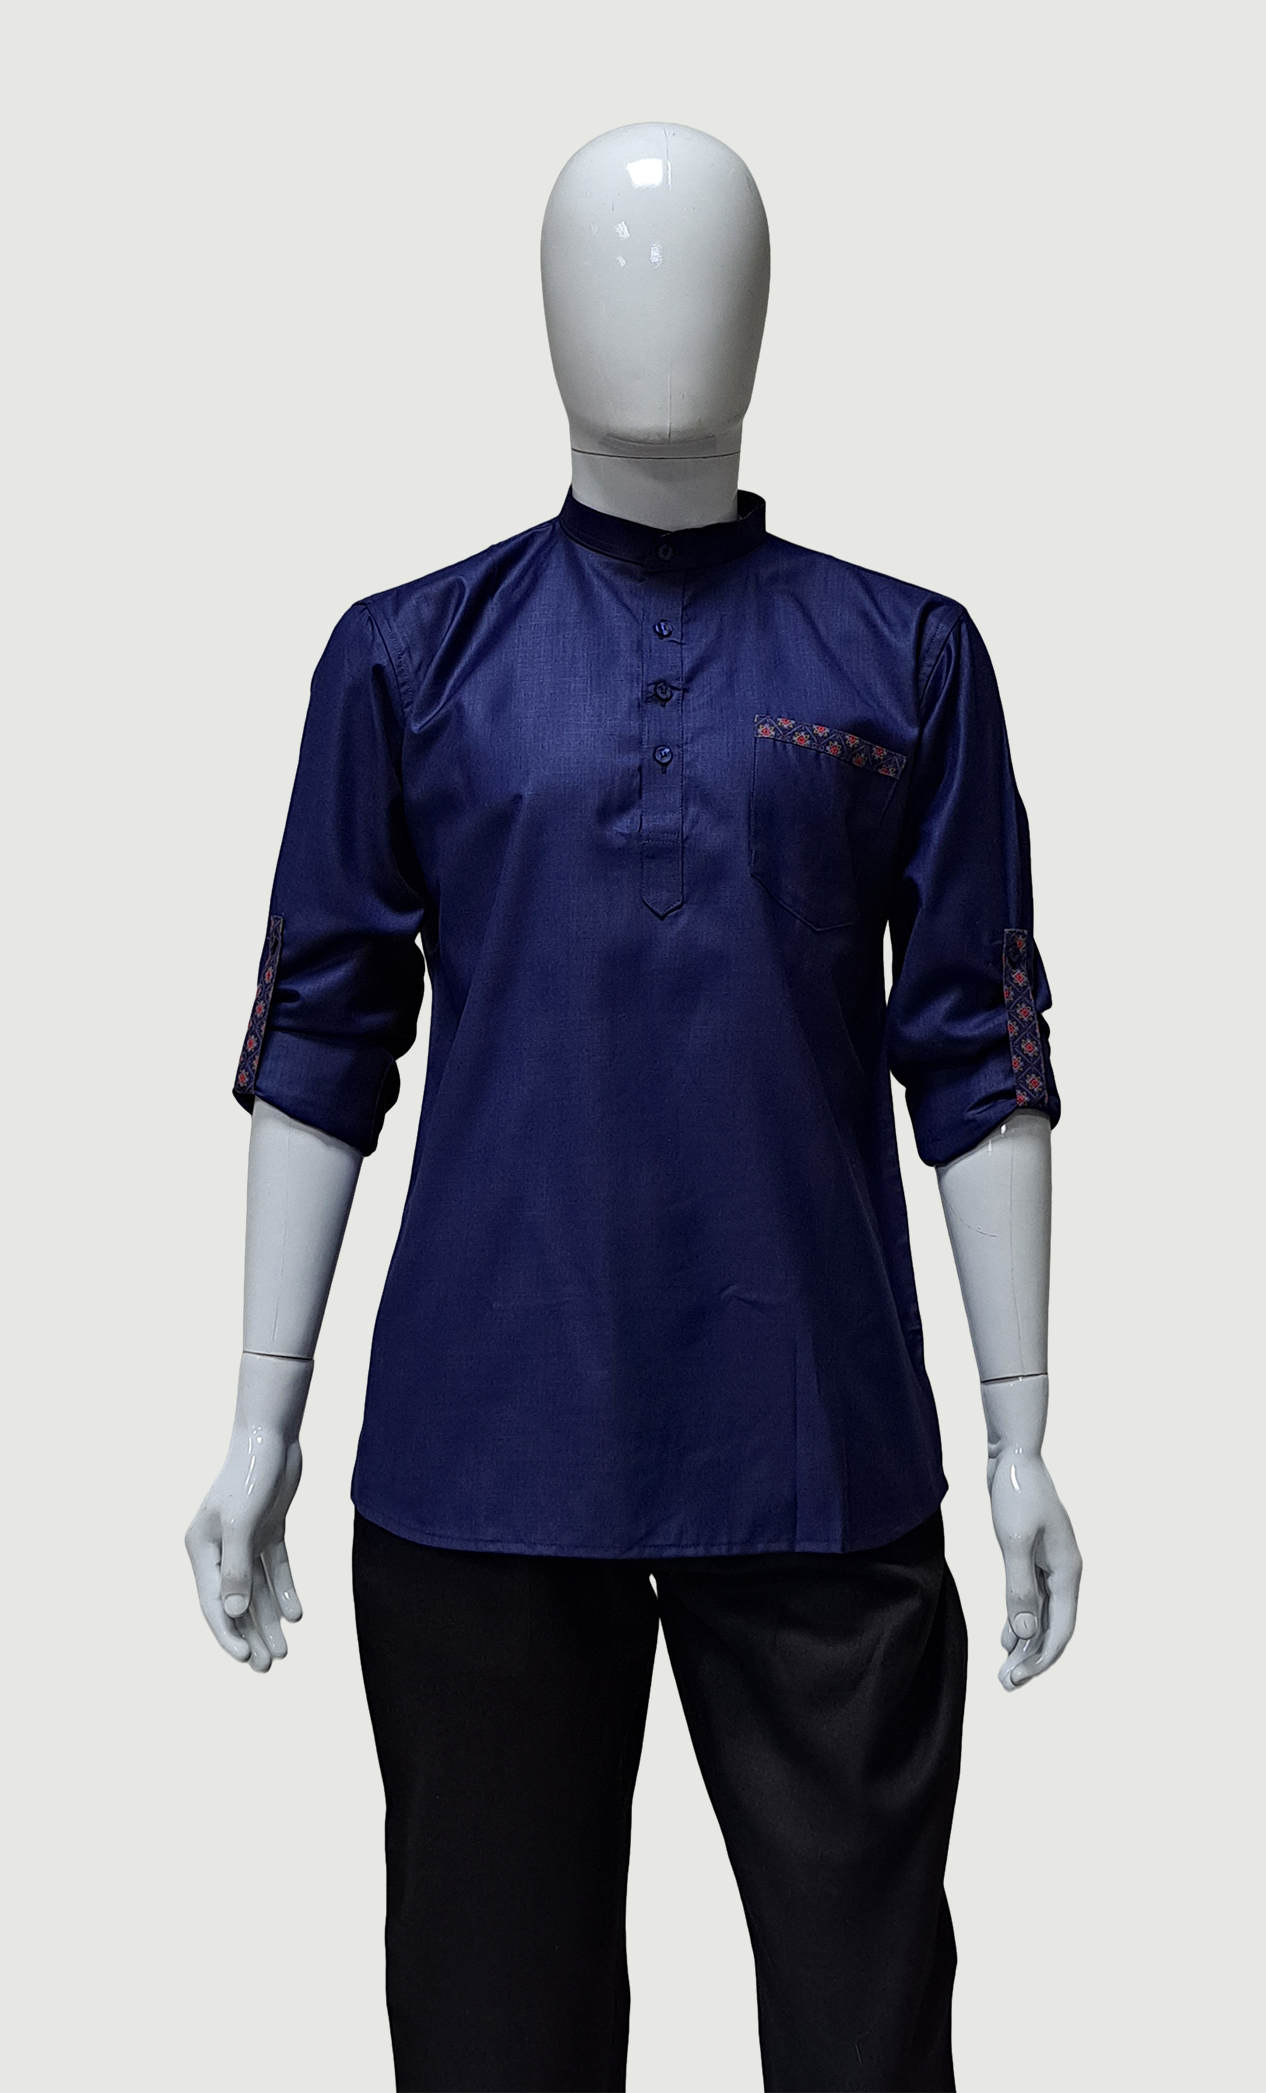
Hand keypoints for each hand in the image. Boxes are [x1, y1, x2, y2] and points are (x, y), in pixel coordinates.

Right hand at [185, 1354, 311, 1670]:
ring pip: (256, 1589)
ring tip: (284, 1652)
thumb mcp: (242, 1523)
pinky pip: (275, 1568)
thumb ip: (236, 1569)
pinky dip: (284, 1590)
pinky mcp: (267, 1528)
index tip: (246, 1661)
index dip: (229, 1635)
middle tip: (267, 1668)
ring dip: (268, 1620)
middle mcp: (219, 1547)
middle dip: (249, 1636)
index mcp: (201, 1549)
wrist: (271, 1435)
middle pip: (235, 1602)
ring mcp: (244, 1538)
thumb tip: (234, 1613)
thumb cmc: (250, 1475)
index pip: (215, 1603)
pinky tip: (296, 1614)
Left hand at [988, 1444, 1081, 1690]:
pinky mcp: (1034, 1556)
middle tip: (1006, 1685)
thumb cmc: (1016, 1494)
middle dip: (1032, 1659)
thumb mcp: (1014, 1542)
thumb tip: (1026, 1634)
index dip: (1041, 1659)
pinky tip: (1007, 1638)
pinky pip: (1032, 1598)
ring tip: (1005, 1671)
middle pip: (1053, 1627)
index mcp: (1067, 1571)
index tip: (1016, 1679)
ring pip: (1042, 1615)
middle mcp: (1064, 1572)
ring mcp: (1051, 1564)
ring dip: (1026, 1643)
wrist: (1013, 1456)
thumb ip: (1020, 1588)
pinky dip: (1021, 1619)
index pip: (1061, 1629)